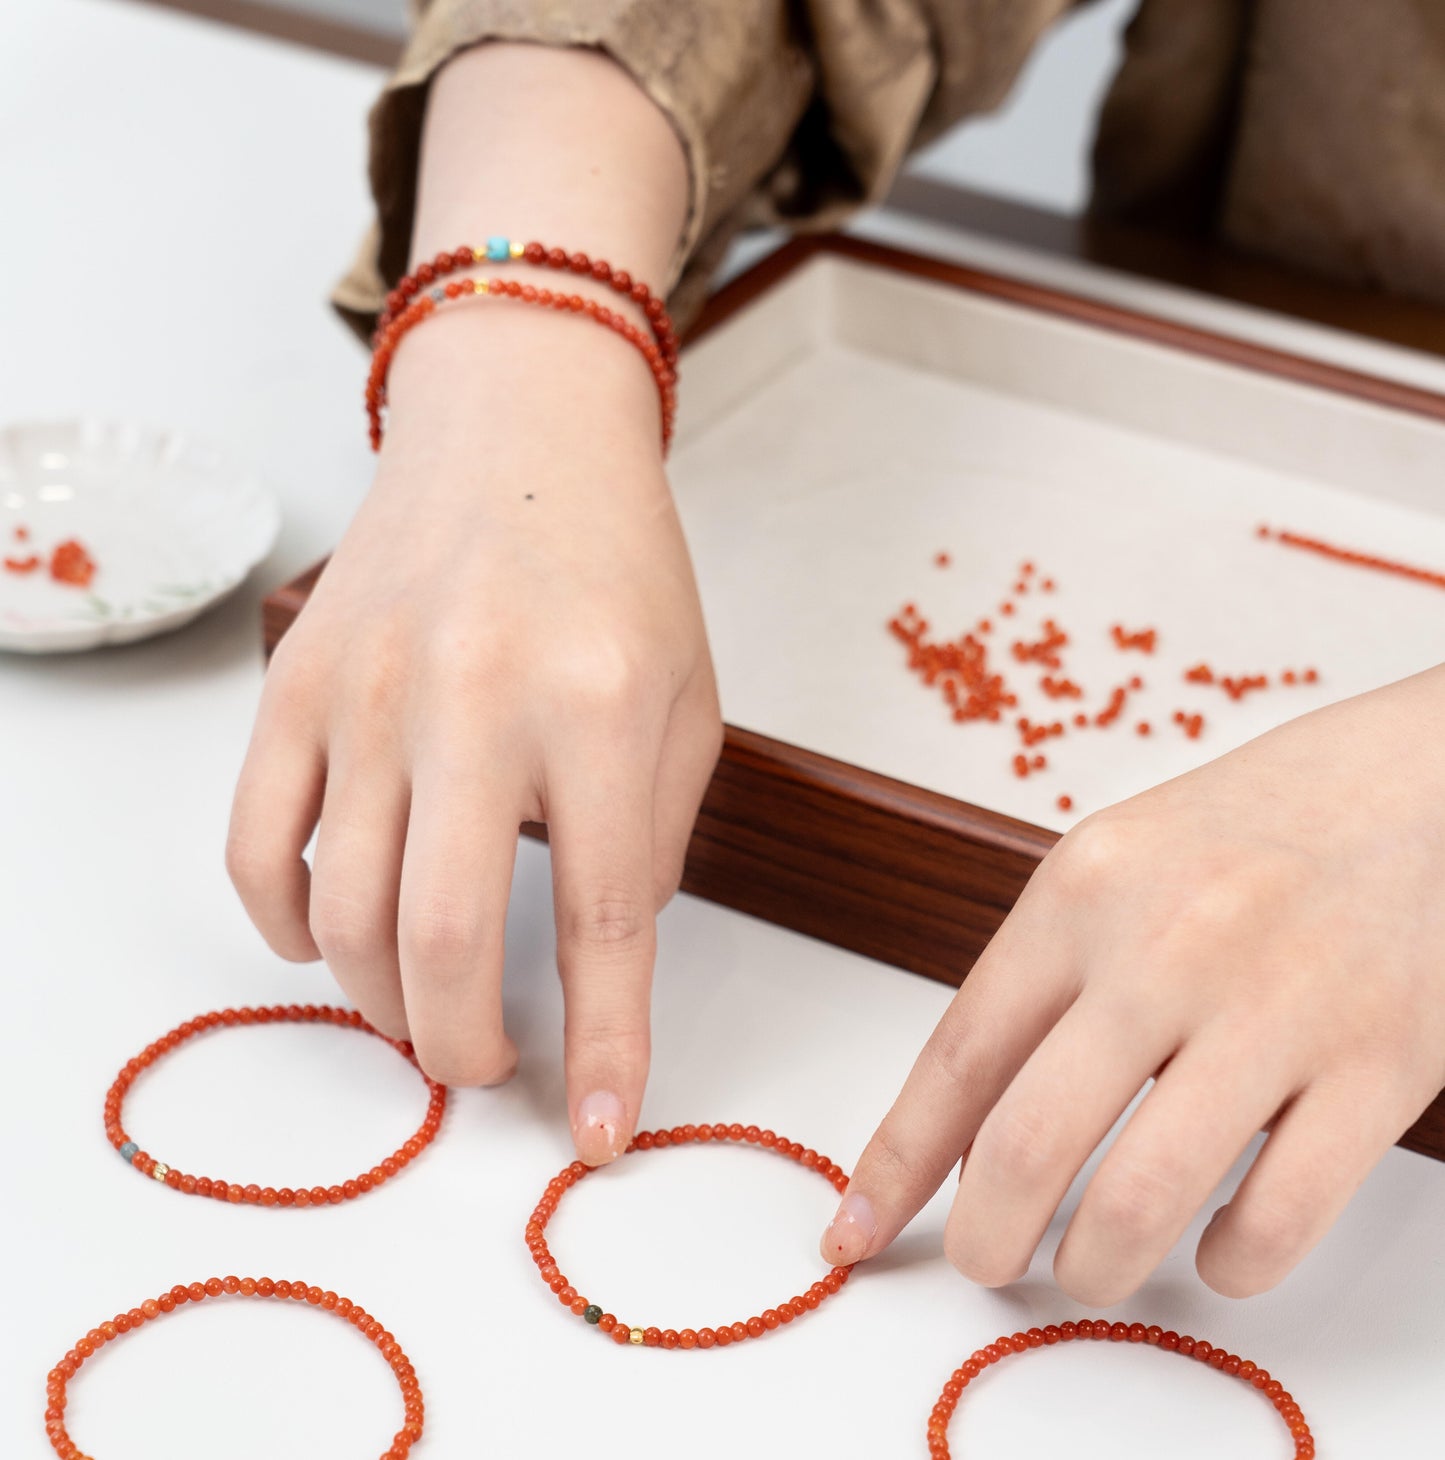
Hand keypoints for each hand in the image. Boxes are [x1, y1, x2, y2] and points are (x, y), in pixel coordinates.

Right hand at [227, 306, 721, 1163]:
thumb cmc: (621, 572)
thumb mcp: (690, 702)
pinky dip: (284, 924)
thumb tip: (598, 965)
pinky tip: (328, 938)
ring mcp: (368, 692)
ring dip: (382, 1002)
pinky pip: (255, 845)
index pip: (604, 925)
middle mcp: (475, 702)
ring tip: (423, 1009)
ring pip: (341, 913)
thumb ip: (653, 837)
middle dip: (465, 1048)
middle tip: (488, 1065)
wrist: (520, 441)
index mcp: (602, 709)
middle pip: (440, 942)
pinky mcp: (294, 685)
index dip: (607, 1050)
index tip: (604, 1133)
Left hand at [823, 665, 1444, 1301]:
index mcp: (1080, 894)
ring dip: (1094, 1269)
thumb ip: (1038, 984)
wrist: (1410, 784)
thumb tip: (966, 1130)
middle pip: (1030, 1145)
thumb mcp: (1108, 868)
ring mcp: (1275, 1010)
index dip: (895, 1162)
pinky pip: (1276, 1219)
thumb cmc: (1244, 833)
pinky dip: (1229, 1267)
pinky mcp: (1379, 1066)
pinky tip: (1213, 1251)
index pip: (957, 1057)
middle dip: (984, 1238)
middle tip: (980, 1264)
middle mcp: (1165, 950)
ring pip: (1141, 1201)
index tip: (855, 1229)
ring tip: (1084, 1269)